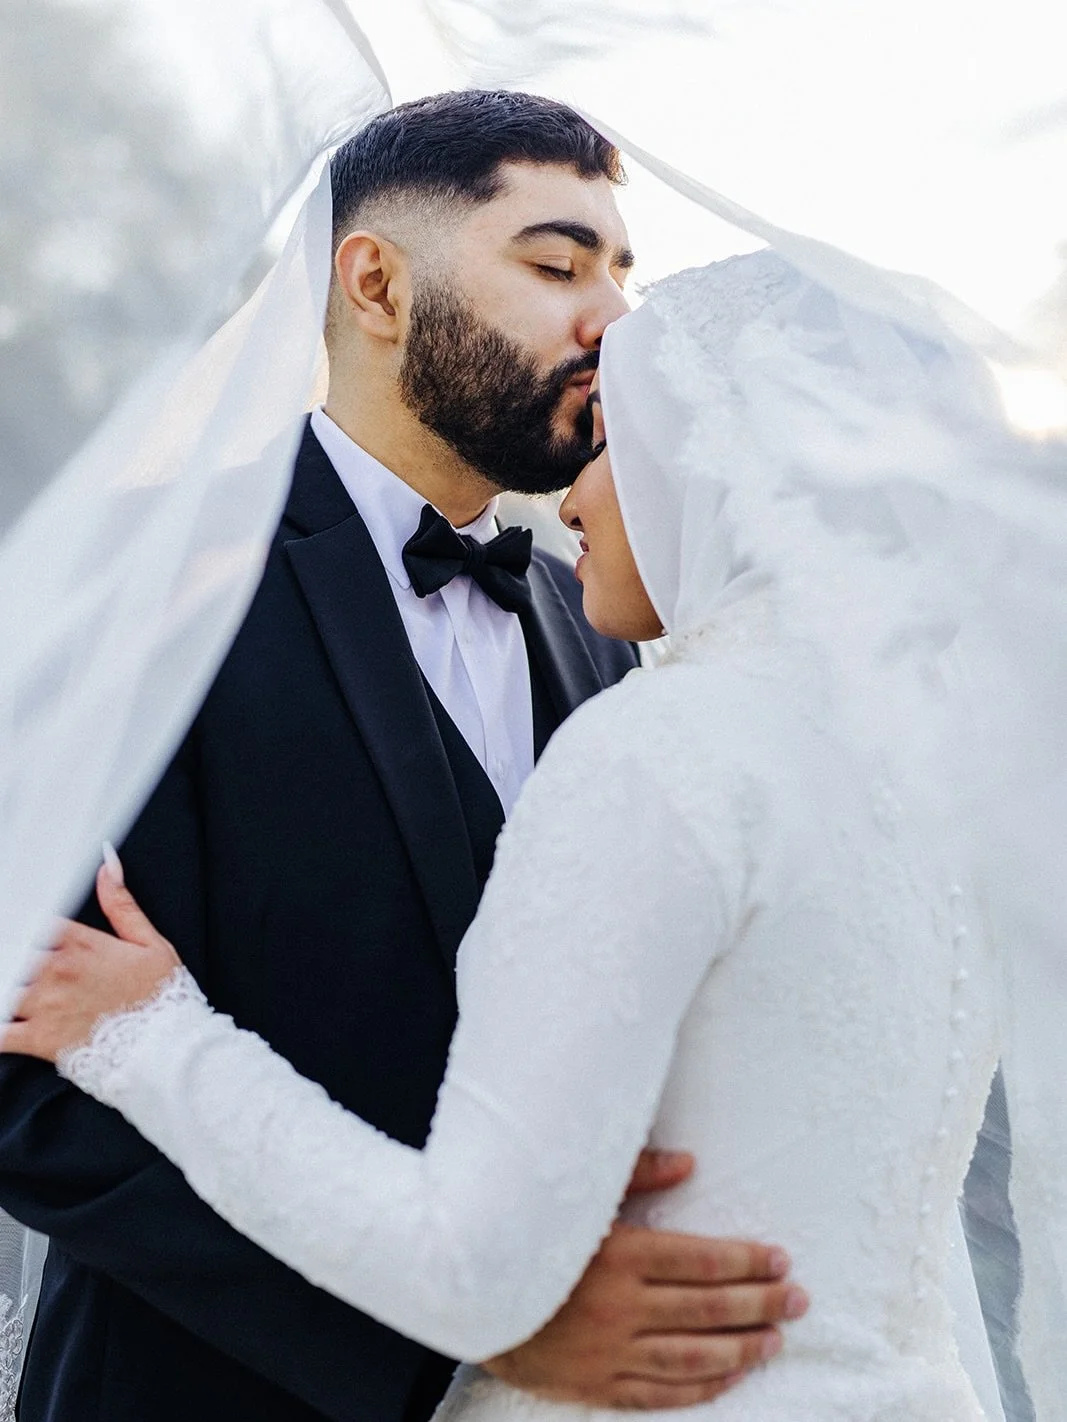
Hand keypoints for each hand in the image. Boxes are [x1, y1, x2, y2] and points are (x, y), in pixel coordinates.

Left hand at [3, 860, 180, 1062]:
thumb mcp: (150, 943)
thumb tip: (107, 865)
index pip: (37, 921)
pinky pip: (0, 1031)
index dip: (27, 922)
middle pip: (14, 950)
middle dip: (16, 953)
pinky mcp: (38, 1039)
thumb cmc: (162, 997)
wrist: (165, 1049)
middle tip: (30, 964)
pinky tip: (4, 1018)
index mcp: (81, 944)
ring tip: (18, 986)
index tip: (25, 926)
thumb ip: (122, 904)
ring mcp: (44, 1005)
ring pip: (4, 985)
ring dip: (8, 984)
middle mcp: (57, 971)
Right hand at [485, 1154, 806, 1408]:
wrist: (470, 1295)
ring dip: (740, 1348)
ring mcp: (609, 1351)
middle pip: (707, 1309)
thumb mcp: (578, 1194)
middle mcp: (621, 1307)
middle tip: (798, 1301)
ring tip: (774, 1339)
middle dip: (760, 1304)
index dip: (747, 1262)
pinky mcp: (595, 1384)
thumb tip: (689, 1163)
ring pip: (691, 1357)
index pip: (703, 1261)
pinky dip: (699, 1389)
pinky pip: (658, 1394)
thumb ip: (635, 1175)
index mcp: (620, 1254)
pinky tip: (729, 1377)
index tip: (780, 1260)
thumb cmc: (529, 1234)